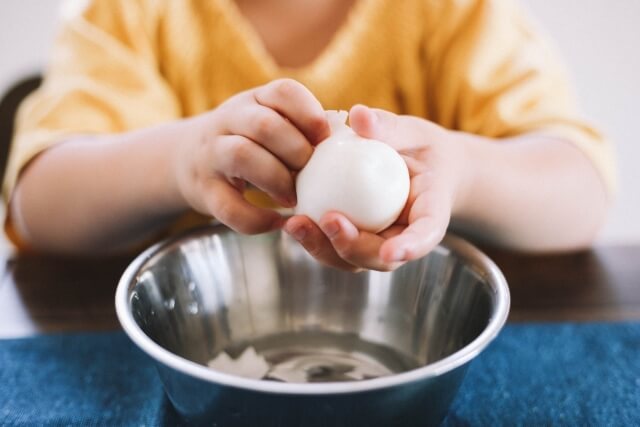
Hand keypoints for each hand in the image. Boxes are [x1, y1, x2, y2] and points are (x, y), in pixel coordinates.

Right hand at [174, 79, 329, 233]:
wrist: (186, 159)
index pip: (284, 93)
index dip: (310, 115)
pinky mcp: (203, 190)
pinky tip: (275, 221)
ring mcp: (211, 154)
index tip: (325, 139)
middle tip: (311, 173)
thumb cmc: (248, 142)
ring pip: (242, 155)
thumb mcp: (267, 121)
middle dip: (296, 151)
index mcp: (254, 101)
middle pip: (264, 125)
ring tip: (293, 198)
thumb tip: (347, 138)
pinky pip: (229, 206)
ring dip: (275, 179)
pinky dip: (257, 219)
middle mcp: (229, 121)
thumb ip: (300, 128)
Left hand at [284, 105, 468, 271]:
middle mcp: (403, 237)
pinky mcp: (354, 241)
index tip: (392, 252)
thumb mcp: (411, 133)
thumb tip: (359, 114)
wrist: (419, 167)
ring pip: (352, 259)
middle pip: (380, 257)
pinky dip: (311, 237)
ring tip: (296, 224)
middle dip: (352, 247)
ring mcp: (377, 244)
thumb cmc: (419, 147)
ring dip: (322, 247)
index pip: (425, 235)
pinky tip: (286, 220)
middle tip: (328, 221)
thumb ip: (388, 128)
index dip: (410, 247)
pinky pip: (332, 245)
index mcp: (430, 213)